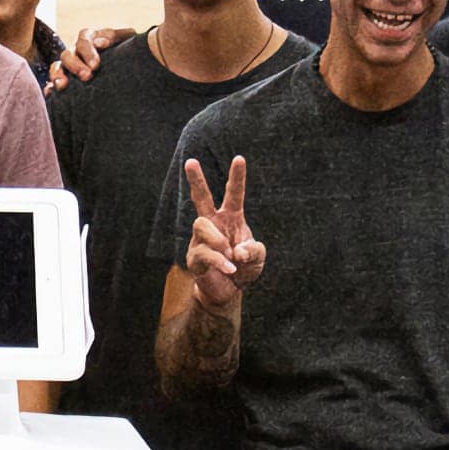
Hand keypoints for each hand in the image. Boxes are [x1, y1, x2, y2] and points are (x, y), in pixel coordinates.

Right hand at [49, 26, 134, 91]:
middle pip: (68, 54)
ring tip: (62, 86)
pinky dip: (50, 87)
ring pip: (57, 67)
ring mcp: (69, 65)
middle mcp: (76, 50)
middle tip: (87, 76)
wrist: (127, 67)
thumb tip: (100, 43)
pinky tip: (51, 92)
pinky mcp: (66, 80)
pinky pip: (53, 82)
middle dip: (75, 65)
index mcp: (90, 37)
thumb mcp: (125, 39)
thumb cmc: (127, 50)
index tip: (96, 64)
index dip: (87, 51)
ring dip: (59, 75)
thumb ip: (115, 37)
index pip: (84, 39)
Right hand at [182, 155, 265, 312]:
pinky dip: (220, 261)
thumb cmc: (244, 267)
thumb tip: (236, 251)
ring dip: (217, 239)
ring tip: (229, 253)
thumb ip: (253, 250)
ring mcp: (201, 239)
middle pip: (201, 198)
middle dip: (196, 180)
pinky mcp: (194, 257)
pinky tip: (230, 268)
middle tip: (190, 161)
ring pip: (200, 224)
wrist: (230, 290)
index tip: (239, 158)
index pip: (234, 194)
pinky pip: (204, 253)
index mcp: (231, 218)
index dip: (237, 177)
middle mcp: (213, 224)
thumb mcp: (258, 257)